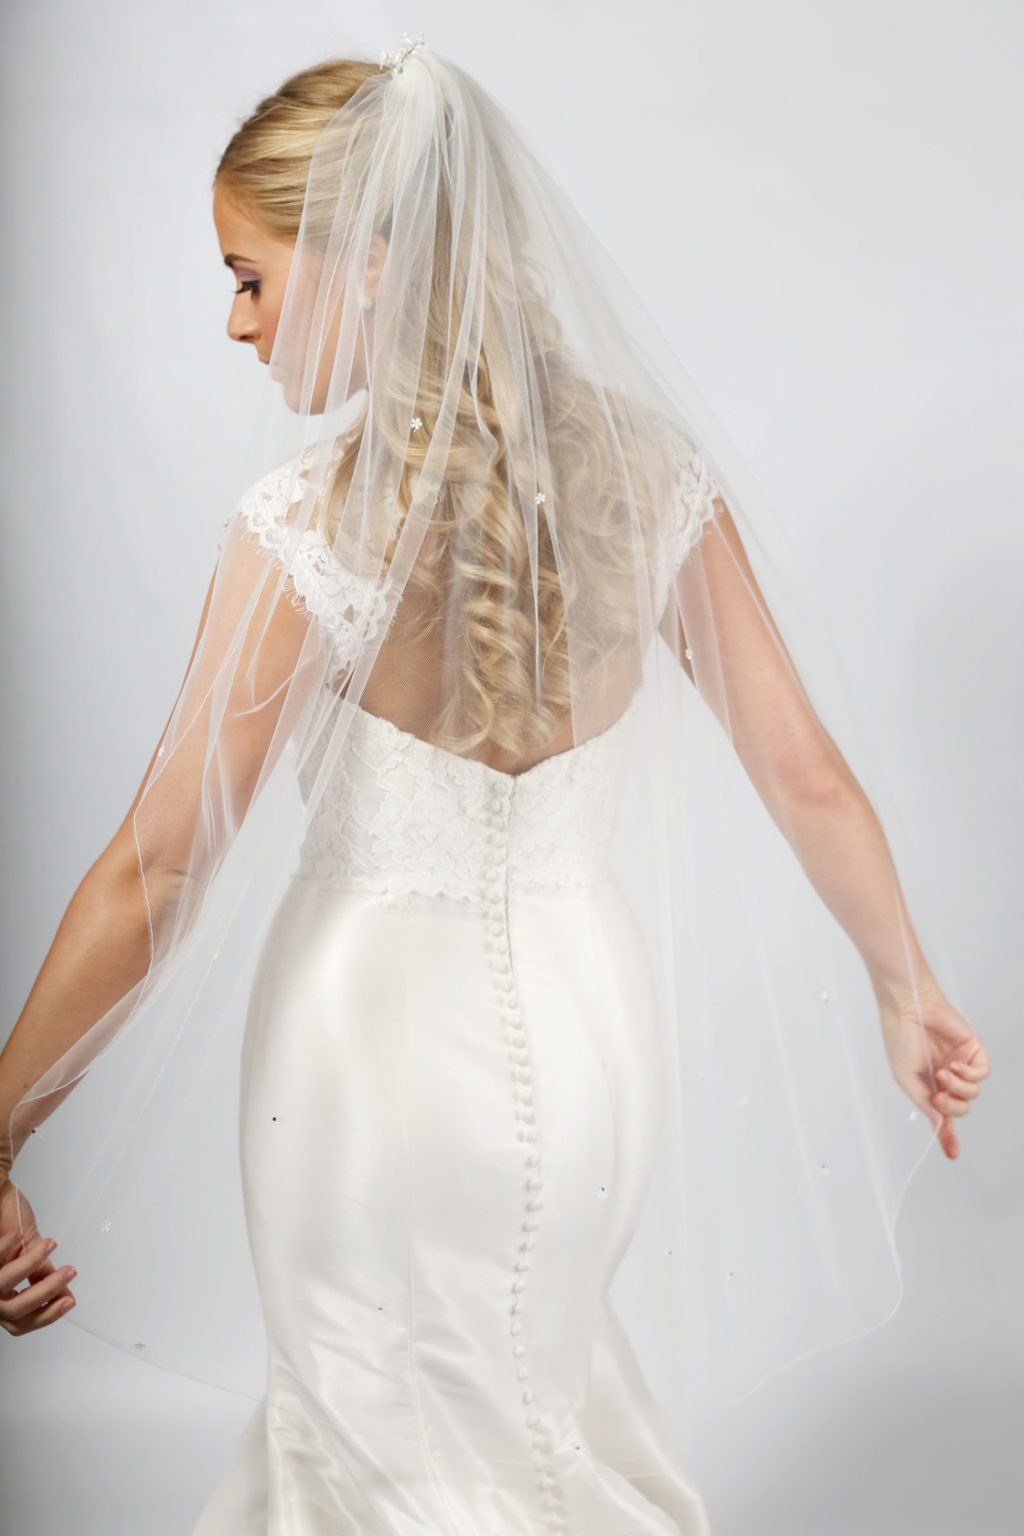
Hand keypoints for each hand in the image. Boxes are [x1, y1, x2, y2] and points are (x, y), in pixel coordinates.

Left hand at [0, 1176, 76, 1335]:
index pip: (22, 1322)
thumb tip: (65, 1295)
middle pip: (13, 1312)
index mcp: (3, 1296)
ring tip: (49, 1245)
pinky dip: (9, 1247)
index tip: (69, 1301)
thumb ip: (43, 1276)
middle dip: (44, 1293)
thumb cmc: (9, 1221)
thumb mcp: (31, 1252)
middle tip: (68, 1273)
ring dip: (31, 1265)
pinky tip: (19, 1235)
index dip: (46, 1316)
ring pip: (4, 1286)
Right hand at [876, 981, 990, 1159]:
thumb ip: (925, 1103)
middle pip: (961, 1108)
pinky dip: (969, 1074)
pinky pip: (982, 1073)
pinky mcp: (973, 1050)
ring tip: (942, 1073)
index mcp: (927, 1084)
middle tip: (937, 1095)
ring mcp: (960, 1064)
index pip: (942, 1115)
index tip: (952, 1154)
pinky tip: (954, 1065)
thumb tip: (940, 1125)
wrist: (909, 1007)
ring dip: (958, 1088)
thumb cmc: (900, 1037)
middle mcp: (946, 1076)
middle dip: (951, 1106)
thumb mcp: (906, 1078)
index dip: (947, 1136)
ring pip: (973, 1093)